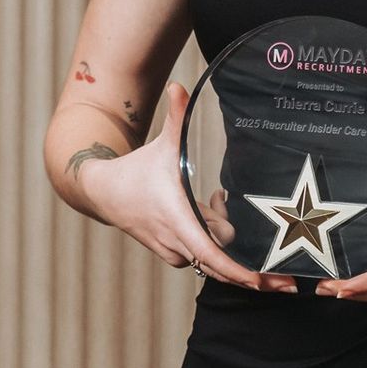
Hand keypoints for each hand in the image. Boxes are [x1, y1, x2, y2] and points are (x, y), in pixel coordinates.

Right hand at [80, 83, 297, 292]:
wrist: (104, 193)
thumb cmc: (136, 170)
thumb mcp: (161, 144)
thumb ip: (175, 116)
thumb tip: (180, 85)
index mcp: (178, 220)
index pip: (213, 256)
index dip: (240, 272)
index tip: (263, 282)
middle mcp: (177, 243)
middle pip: (221, 261)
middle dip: (246, 259)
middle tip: (252, 236)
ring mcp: (174, 252)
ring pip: (213, 254)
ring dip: (221, 232)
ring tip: (214, 197)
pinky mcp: (173, 255)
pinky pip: (203, 255)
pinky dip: (211, 237)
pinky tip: (207, 208)